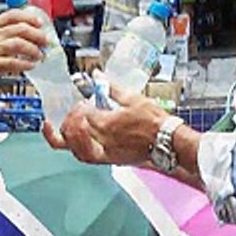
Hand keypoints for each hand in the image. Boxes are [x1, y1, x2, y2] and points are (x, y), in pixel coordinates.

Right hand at [0, 9, 47, 88]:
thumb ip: (1, 34)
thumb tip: (22, 34)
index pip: (12, 15)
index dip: (28, 17)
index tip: (39, 22)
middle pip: (20, 29)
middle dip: (37, 34)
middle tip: (45, 41)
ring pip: (19, 44)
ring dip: (33, 50)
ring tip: (40, 55)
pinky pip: (13, 63)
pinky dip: (25, 64)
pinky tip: (30, 66)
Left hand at [48, 85, 169, 165]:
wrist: (167, 141)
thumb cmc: (153, 121)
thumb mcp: (132, 98)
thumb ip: (111, 87)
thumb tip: (98, 75)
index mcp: (107, 123)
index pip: (83, 115)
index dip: (80, 107)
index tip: (85, 102)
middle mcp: (103, 140)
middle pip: (74, 133)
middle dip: (71, 120)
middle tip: (76, 112)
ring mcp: (106, 152)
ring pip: (77, 150)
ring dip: (70, 138)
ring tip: (69, 127)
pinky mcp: (111, 160)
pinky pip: (88, 158)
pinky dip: (79, 149)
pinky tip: (78, 142)